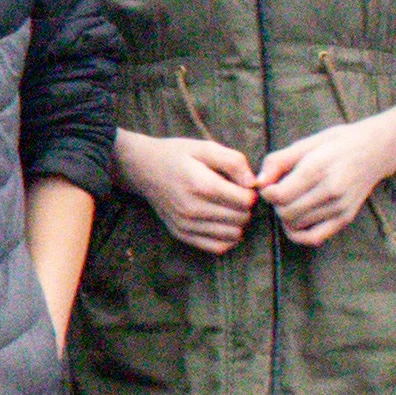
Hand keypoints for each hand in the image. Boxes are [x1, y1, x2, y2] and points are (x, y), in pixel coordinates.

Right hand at [114, 131, 256, 255]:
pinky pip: (217, 247)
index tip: (242, 185)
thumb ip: (233, 161)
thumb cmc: (177, 155)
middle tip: (236, 195)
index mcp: (201, 185)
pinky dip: (226, 238)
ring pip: (233, 235)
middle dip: (245, 207)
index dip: (250, 192)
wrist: (142, 168)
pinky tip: (223, 223)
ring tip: (228, 208)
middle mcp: (193, 209)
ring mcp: (186, 225)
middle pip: (241, 218)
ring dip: (237, 222)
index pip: (245, 201)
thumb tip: (253, 183)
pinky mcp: (182, 234)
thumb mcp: (205, 147)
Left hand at [250, 116, 395, 248]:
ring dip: (286, 217)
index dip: (267, 192)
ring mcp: (339, 208)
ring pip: (296, 226)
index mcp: (318, 169)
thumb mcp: (305, 143)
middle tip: (280, 192)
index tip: (270, 184)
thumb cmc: (336, 144)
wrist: (375, 150)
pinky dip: (298, 234)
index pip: (279, 195)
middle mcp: (330, 191)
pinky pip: (314, 238)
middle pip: (286, 213)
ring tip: (292, 201)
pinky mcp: (345, 219)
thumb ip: (278, 161)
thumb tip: (259, 182)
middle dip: (275, 205)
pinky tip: (297, 220)